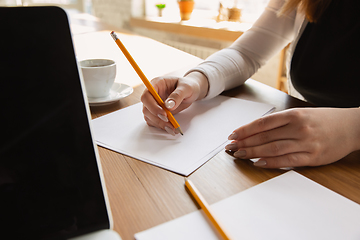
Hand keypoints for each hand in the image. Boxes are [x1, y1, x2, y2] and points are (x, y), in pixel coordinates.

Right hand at [141, 71, 207, 134]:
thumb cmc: (188, 86)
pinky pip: (154, 121)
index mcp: (156, 84)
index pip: (147, 96)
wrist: (191, 91)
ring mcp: (153, 104)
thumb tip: (168, 106)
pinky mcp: (157, 112)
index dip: (153, 106)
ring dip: (159, 124)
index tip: (164, 114)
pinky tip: (170, 128)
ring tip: (172, 128)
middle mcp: (152, 94)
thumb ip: (177, 95)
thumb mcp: (186, 88)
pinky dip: (161, 126)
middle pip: (146, 108)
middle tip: (170, 124)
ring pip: (149, 116)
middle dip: (157, 118)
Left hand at [225, 108, 359, 167]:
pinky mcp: (313, 157)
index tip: (233, 134)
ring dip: (253, 152)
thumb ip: (281, 121)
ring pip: (273, 149)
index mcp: (294, 115)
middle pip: (265, 137)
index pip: (263, 123)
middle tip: (230, 146)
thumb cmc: (323, 119)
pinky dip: (271, 162)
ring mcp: (306, 143)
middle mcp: (298, 128)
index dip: (245, 130)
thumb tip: (255, 129)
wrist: (352, 126)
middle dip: (244, 142)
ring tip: (239, 154)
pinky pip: (288, 161)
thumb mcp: (301, 113)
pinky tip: (258, 163)